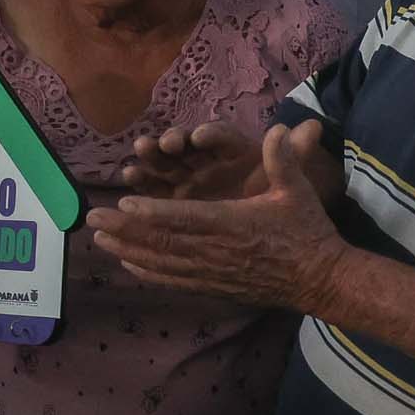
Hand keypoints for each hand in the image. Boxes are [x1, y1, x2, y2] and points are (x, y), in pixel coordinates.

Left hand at [89, 120, 347, 311]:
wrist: (321, 280)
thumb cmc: (307, 230)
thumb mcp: (297, 190)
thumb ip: (284, 159)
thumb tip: (281, 127)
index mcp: (233, 224)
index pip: (185, 218)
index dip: (153, 213)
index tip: (123, 205)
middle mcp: (218, 251)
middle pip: (164, 241)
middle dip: (125, 230)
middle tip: (92, 220)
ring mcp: (214, 272)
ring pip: (163, 262)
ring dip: (129, 250)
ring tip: (99, 240)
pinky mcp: (216, 286)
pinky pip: (175, 280)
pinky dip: (149, 272)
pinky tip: (128, 265)